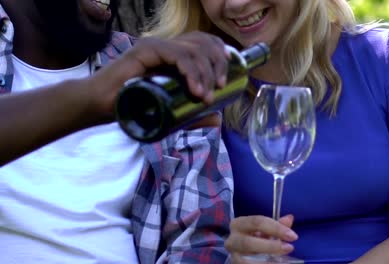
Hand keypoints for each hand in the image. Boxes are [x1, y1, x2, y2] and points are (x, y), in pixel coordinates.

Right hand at [86, 31, 228, 121]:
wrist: (98, 106)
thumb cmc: (131, 106)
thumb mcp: (169, 111)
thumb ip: (192, 114)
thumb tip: (216, 119)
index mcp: (174, 54)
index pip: (204, 42)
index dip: (221, 53)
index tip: (227, 75)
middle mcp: (167, 45)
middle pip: (204, 43)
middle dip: (218, 64)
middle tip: (220, 87)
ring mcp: (156, 46)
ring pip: (193, 49)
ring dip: (205, 73)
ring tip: (205, 96)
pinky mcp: (146, 50)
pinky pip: (177, 55)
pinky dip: (190, 72)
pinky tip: (195, 90)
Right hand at [225, 214, 298, 262]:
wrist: (243, 252)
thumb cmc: (255, 237)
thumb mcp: (264, 230)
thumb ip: (276, 225)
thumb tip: (289, 218)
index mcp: (238, 224)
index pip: (257, 222)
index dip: (276, 228)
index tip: (293, 235)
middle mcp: (232, 240)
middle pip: (248, 243)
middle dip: (270, 246)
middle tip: (289, 248)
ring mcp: (234, 256)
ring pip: (248, 260)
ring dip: (268, 261)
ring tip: (284, 261)